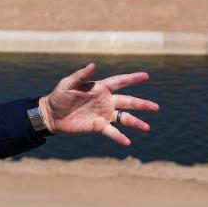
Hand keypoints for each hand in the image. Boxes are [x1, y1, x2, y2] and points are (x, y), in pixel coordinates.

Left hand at [39, 62, 158, 145]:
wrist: (51, 115)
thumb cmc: (59, 96)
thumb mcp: (68, 83)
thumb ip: (81, 75)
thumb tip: (93, 65)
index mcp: (100, 88)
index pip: (120, 82)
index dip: (132, 78)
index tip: (146, 75)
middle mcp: (105, 101)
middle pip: (128, 102)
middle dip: (142, 104)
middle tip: (156, 107)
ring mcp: (103, 114)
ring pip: (124, 118)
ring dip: (135, 123)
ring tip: (147, 127)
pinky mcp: (98, 127)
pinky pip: (112, 132)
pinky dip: (120, 137)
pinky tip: (128, 142)